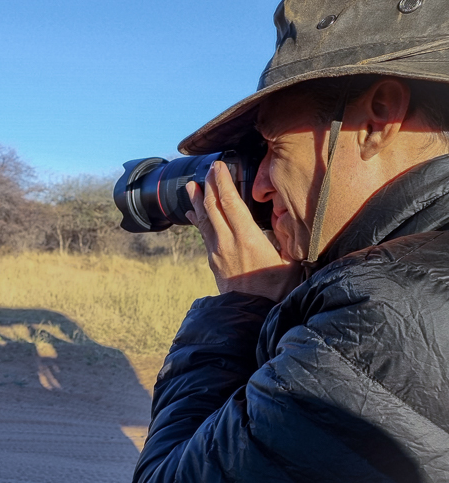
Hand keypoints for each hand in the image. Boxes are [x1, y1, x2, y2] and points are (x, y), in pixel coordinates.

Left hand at [186, 161, 301, 301]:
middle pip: (213, 207)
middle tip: (208, 169)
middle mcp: (227, 242)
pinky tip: (194, 215)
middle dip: (210, 186)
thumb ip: (285, 236)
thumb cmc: (276, 289)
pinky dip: (199, 221)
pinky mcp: (213, 262)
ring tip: (192, 186)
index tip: (219, 166)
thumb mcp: (290, 260)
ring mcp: (217, 252)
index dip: (223, 182)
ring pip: (204, 220)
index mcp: (247, 238)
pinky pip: (204, 235)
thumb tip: (282, 215)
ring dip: (197, 201)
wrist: (251, 315)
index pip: (231, 203)